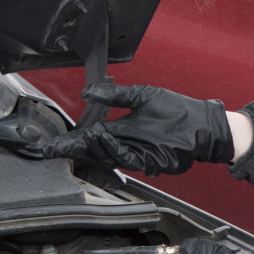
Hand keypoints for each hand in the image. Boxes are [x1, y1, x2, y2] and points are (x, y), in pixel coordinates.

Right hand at [38, 82, 233, 175]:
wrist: (201, 124)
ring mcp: (136, 154)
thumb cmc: (176, 110)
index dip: (70, 141)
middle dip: (74, 149)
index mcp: (121, 129)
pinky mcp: (149, 161)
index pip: (89, 137)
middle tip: (56, 147)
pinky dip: (113, 148)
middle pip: (93, 150)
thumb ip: (115, 95)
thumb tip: (88, 92)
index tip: (52, 144)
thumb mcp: (141, 96)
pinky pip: (126, 158)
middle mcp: (126, 144)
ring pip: (107, 156)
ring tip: (83, 135)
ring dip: (93, 147)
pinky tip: (103, 138)